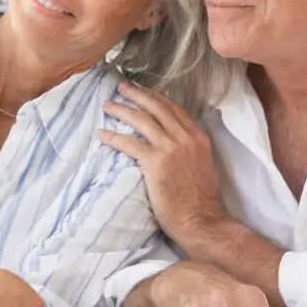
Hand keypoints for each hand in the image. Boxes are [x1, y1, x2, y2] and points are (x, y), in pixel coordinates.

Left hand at [99, 82, 223, 241]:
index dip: (156, 97)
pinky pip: (129, 143)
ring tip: (108, 105)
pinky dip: (113, 136)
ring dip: (123, 109)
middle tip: (122, 87)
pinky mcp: (155, 162)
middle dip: (138, 94)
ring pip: (142, 119)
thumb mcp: (204, 163)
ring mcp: (170, 148)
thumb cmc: (202, 199)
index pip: (174, 108)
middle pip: (157, 107)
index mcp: (198, 137)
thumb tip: (174, 143)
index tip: (144, 91)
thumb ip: (190, 148)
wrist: (202, 220)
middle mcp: (184, 137)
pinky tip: (102, 133)